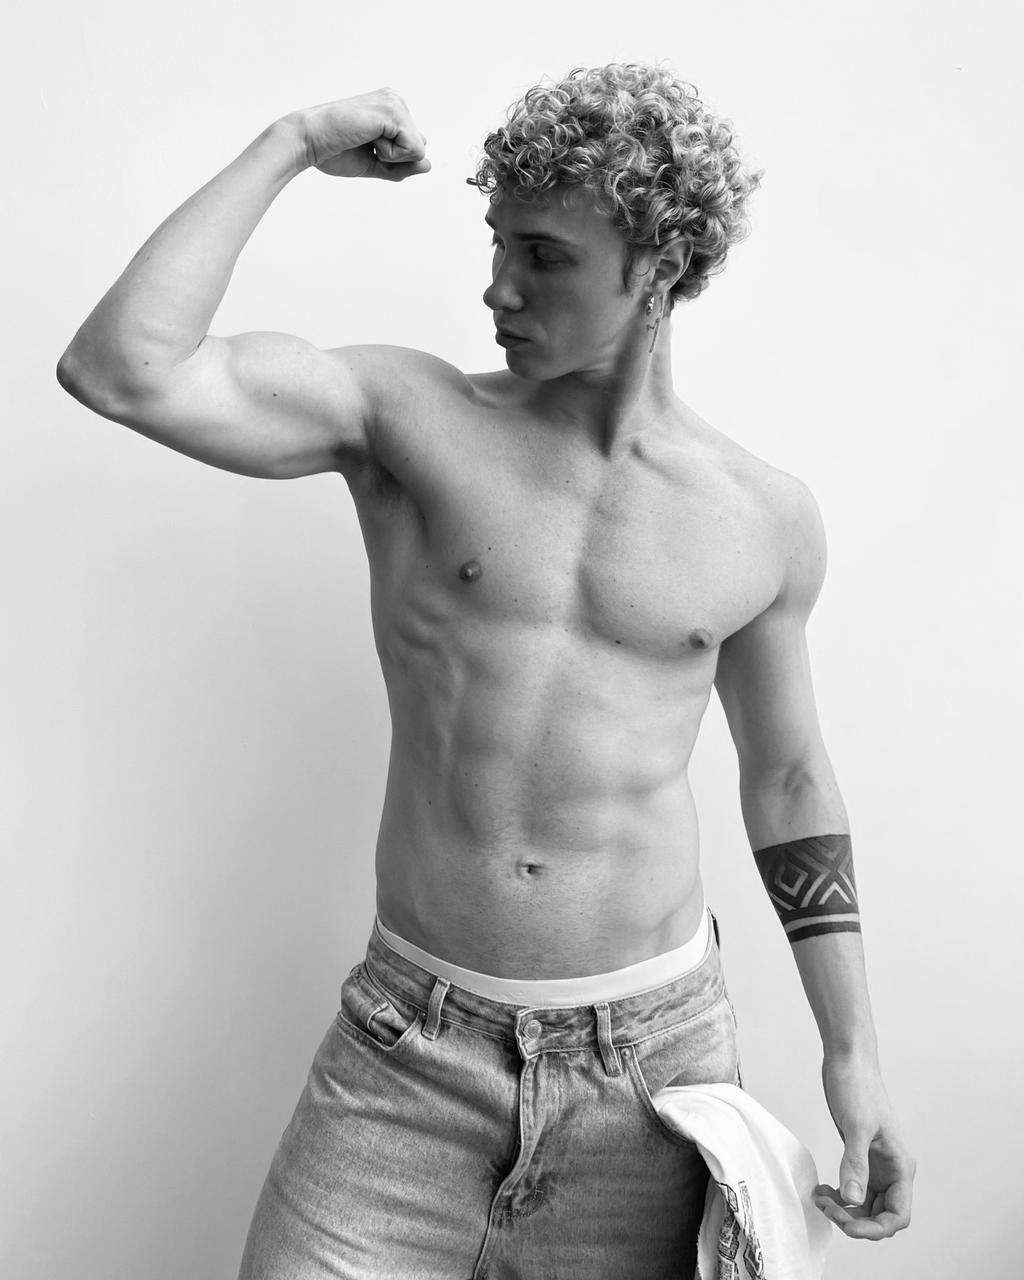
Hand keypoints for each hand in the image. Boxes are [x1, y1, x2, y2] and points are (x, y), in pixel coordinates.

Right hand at [287, 88, 429, 180]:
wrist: (310, 142)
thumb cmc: (335, 151)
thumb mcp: (375, 164)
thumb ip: (402, 167)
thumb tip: (428, 165)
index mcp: (390, 109)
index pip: (412, 147)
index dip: (392, 160)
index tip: (364, 147)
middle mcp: (395, 100)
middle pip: (418, 149)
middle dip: (394, 159)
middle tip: (363, 145)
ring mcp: (395, 103)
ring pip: (418, 150)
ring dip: (390, 156)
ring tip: (364, 140)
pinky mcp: (393, 112)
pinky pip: (413, 150)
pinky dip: (390, 155)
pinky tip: (367, 139)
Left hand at [814, 1052, 914, 1239]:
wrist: (848, 1060)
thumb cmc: (857, 1087)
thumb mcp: (856, 1126)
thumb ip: (855, 1164)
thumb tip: (853, 1200)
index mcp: (900, 1166)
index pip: (898, 1215)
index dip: (875, 1228)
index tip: (847, 1226)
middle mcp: (892, 1169)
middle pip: (881, 1215)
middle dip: (855, 1220)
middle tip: (826, 1207)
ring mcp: (876, 1164)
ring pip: (866, 1205)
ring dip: (845, 1209)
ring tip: (820, 1198)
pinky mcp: (860, 1155)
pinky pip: (855, 1189)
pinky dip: (840, 1196)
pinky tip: (823, 1190)